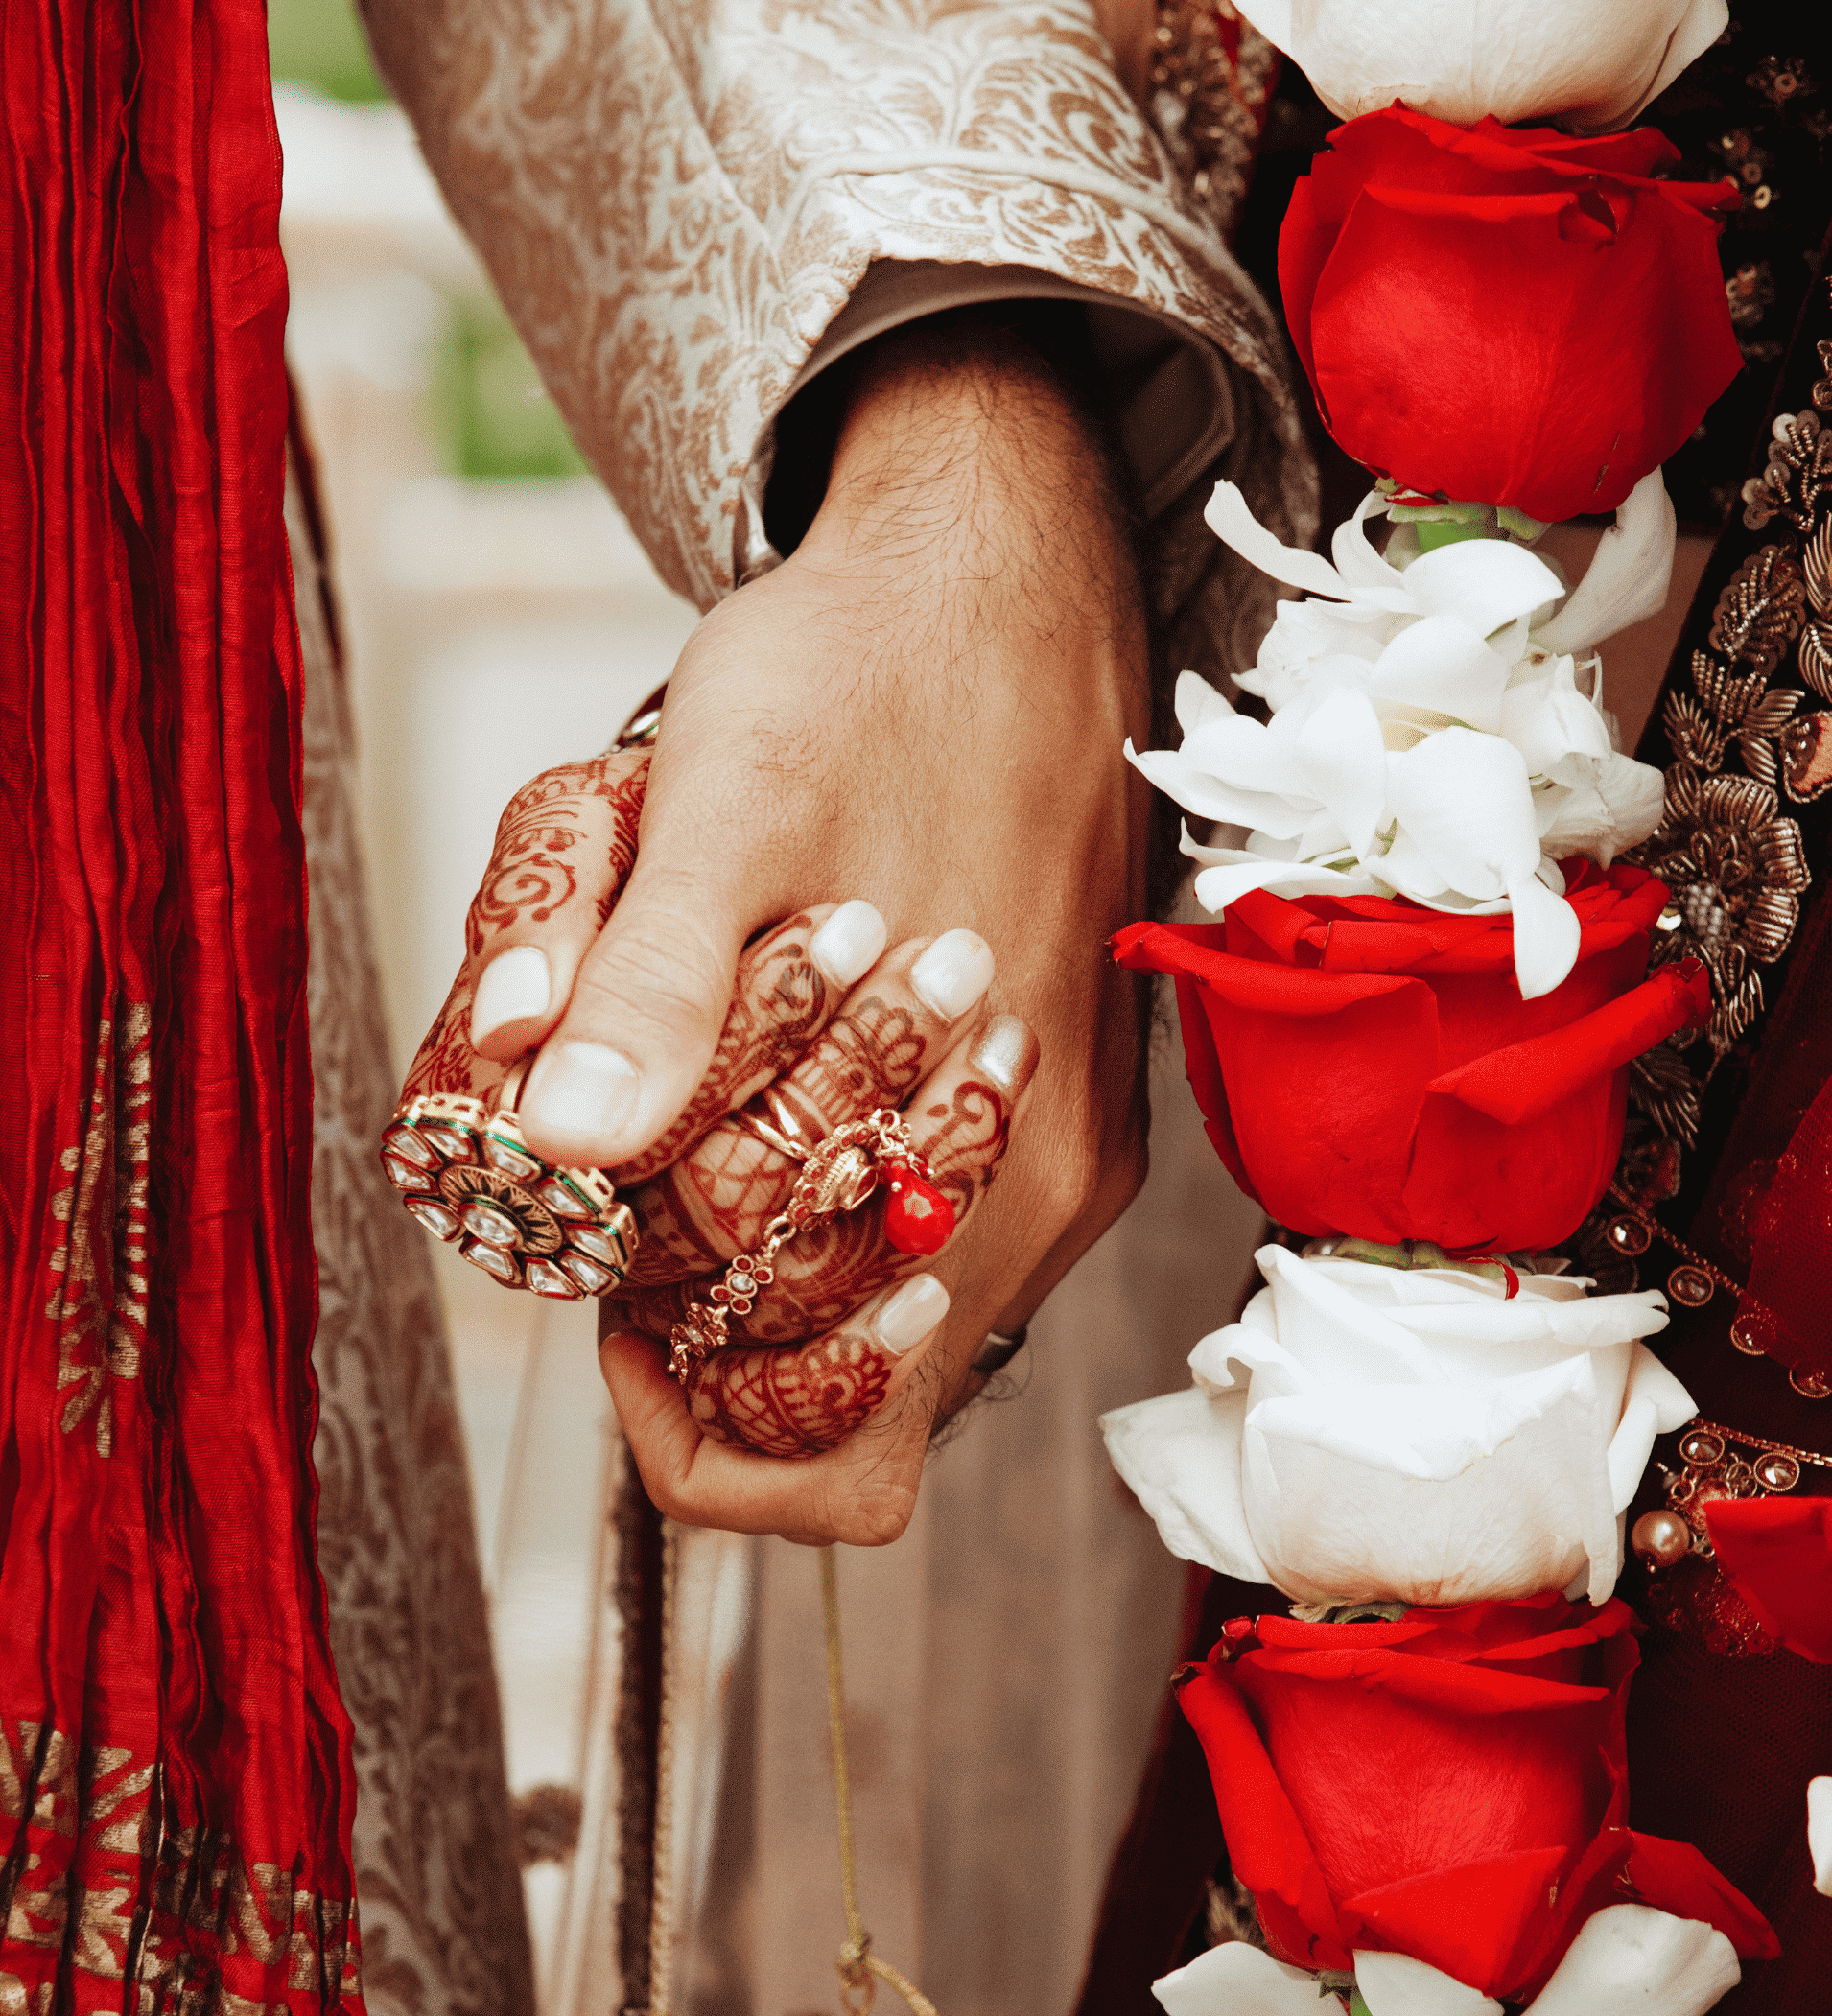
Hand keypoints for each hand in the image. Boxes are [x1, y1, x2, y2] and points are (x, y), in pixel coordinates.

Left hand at [472, 317, 1154, 1541]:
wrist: (1017, 582)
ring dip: (771, 1266)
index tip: (600, 1259)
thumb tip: (562, 1152)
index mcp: (950, 1141)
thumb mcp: (719, 795)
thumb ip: (649, 984)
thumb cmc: (862, 677)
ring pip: (898, 1338)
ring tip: (710, 1109)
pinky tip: (794, 1093)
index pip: (795, 1434)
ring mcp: (1066, 1162)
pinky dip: (849, 1216)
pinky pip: (953, 1251)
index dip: (660, 1391)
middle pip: (837, 1398)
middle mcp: (1033, 1192)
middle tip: (633, 1157)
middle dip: (700, 1317)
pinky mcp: (1086, 1122)